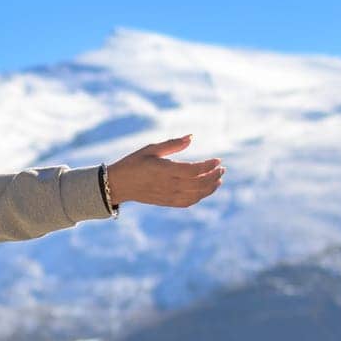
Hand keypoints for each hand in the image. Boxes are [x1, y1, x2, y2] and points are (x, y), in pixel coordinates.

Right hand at [106, 134, 223, 207]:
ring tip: (218, 179)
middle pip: (198, 183)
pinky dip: (200, 197)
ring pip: (195, 195)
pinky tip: (205, 189)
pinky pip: (187, 202)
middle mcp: (167, 185)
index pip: (193, 170)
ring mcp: (167, 195)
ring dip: (210, 188)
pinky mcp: (166, 202)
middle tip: (222, 169)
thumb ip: (173, 144)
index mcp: (164, 170)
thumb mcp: (150, 149)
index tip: (218, 160)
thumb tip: (191, 137)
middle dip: (214, 176)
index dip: (208, 166)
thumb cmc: (134, 163)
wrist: (118, 184)